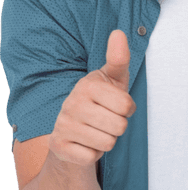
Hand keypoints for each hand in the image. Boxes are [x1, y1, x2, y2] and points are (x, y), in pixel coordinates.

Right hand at [48, 29, 135, 166]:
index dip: (127, 109)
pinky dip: (93, 154)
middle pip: (119, 126)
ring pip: (108, 143)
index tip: (115, 105)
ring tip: (96, 130)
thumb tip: (118, 32)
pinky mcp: (58, 146)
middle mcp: (71, 103)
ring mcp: (63, 125)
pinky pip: (92, 157)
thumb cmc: (101, 100)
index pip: (127, 106)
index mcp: (87, 85)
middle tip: (106, 120)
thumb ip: (119, 58)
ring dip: (107, 140)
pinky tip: (85, 143)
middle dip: (118, 126)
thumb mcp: (113, 78)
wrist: (74, 130)